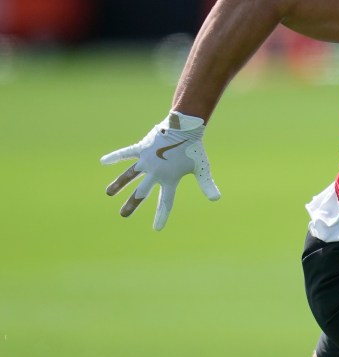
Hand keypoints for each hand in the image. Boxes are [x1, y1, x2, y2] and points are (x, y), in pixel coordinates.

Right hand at [101, 111, 219, 229]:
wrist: (186, 128)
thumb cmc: (194, 149)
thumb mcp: (202, 168)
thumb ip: (207, 184)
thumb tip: (216, 199)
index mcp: (169, 179)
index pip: (165, 202)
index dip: (161, 216)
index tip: (157, 228)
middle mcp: (156, 172)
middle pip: (142, 192)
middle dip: (132, 204)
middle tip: (123, 215)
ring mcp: (147, 160)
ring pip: (129, 175)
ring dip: (119, 184)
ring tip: (109, 193)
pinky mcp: (141, 148)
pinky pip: (125, 153)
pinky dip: (115, 157)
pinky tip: (103, 161)